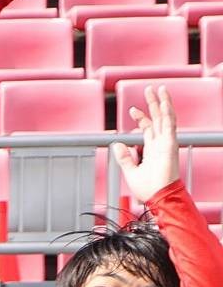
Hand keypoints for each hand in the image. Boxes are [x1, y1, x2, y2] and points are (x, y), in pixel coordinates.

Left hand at [114, 84, 179, 202]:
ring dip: (162, 102)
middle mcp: (161, 143)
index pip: (148, 127)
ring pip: (165, 117)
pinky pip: (170, 125)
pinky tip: (164, 102)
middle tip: (149, 89)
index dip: (141, 117)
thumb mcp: (130, 171)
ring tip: (158, 89)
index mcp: (152, 148)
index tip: (131, 109)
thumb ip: (124, 157)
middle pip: (157, 118)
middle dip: (152, 103)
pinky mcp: (170, 144)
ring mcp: (166, 142)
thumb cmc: (148, 188)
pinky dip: (167, 112)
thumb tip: (117, 144)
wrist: (158, 197)